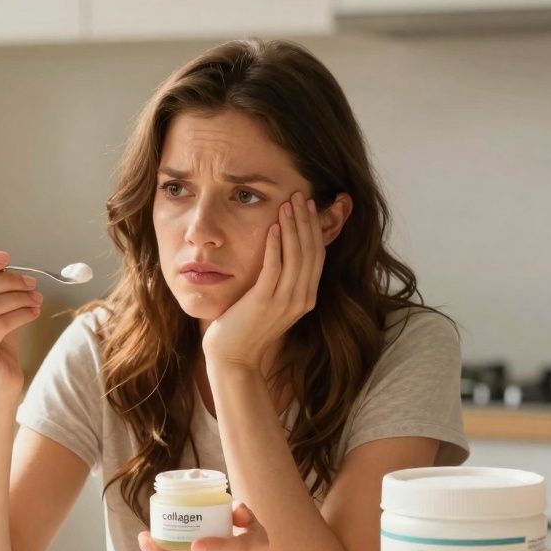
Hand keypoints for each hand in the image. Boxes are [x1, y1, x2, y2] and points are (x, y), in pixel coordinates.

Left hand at [136, 503, 269, 550]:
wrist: (243, 537)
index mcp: (258, 544)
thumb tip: (237, 511)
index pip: (239, 549)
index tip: (194, 544)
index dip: (218, 548)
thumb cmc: (239, 519)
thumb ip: (240, 509)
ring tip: (147, 545)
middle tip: (154, 544)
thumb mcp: (243, 510)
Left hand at [202, 192, 324, 370]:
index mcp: (306, 298)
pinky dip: (275, 245)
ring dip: (292, 226)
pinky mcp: (264, 301)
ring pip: (296, 256)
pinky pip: (274, 267)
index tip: (309, 205)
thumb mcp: (271, 301)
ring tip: (288, 203)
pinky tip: (272, 226)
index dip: (314, 228)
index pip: (317, 255)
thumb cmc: (247, 327)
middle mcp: (301, 299)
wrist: (233, 356)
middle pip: (310, 251)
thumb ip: (281, 280)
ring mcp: (285, 301)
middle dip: (306, 220)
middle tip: (302, 195)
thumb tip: (282, 251)